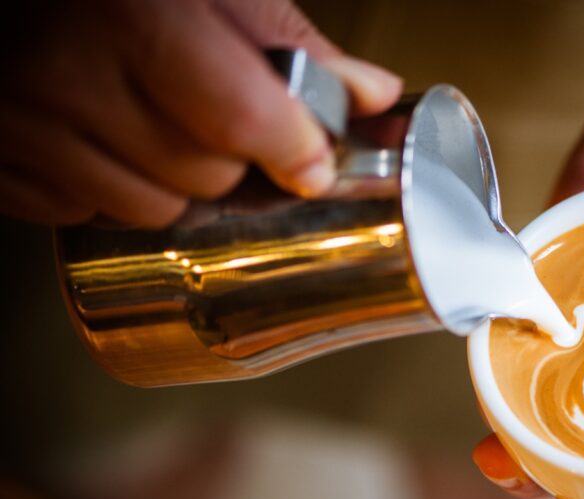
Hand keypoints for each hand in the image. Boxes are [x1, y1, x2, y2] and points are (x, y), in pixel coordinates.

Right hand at [0, 0, 401, 227]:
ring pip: (150, 209)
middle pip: (206, 176)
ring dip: (176, 183)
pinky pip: (84, 215)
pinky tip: (105, 138)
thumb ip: (288, 42)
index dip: (292, 148)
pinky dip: (110, 190)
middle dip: (234, 157)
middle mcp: (65, 74)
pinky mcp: (1, 164)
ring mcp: (22, 125)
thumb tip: (368, 94)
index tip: (311, 159)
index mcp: (134, 16)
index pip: (243, 120)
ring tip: (157, 120)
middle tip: (218, 111)